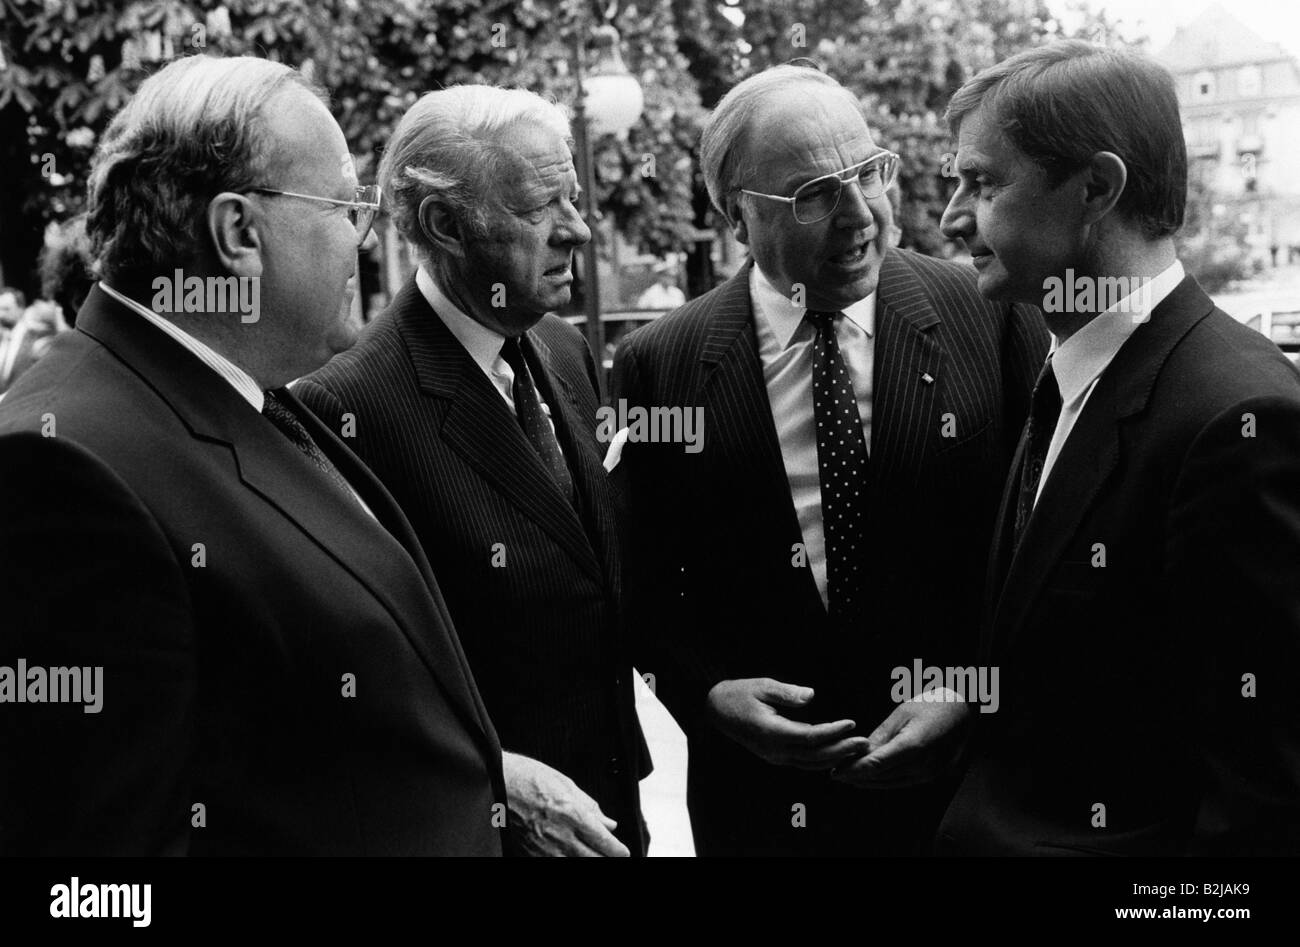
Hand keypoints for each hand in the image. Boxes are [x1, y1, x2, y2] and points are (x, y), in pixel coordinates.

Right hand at [502, 751, 629, 856]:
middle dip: (607, 858)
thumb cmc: (529, 777)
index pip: (606, 843)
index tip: (622, 851)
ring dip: (588, 859)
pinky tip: (570, 855)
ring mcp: (546, 849)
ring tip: (591, 853)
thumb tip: (609, 823)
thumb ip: (590, 806)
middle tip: (611, 854)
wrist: (495, 783)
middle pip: (595, 859)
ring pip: (578, 864)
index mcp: (574, 814)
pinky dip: (567, 861)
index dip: (618, 850)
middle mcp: (562, 836)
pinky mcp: (532, 855)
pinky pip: (556, 864)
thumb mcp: (566, 784)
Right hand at [705, 677, 870, 769]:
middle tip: (865, 743)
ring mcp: (774, 756)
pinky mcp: (775, 756)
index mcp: (771, 732)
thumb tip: (811, 695)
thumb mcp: (762, 685)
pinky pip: (803, 762)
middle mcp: (774, 750)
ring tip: (857, 750)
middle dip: (842, 750)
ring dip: (836, 758)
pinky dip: (822, 760)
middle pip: (815, 756)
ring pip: (810, 764)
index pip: (810, 736)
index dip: (833, 731)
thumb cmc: (739, 693)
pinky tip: (837, 754)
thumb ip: (787, 692)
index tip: (851, 722)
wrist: (714, 709)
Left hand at [831, 688, 971, 788]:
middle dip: (857, 777)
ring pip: (891, 782)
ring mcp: (930, 773)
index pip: (876, 765)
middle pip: (882, 777)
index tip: (835, 772)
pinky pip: (903, 782)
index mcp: (913, 746)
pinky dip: (885, 780)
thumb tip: (858, 753)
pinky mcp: (934, 775)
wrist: (964, 710)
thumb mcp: (901, 714)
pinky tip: (872, 776)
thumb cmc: (932, 705)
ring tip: (849, 776)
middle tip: (835, 774)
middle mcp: (923, 765)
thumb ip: (880, 737)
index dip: (853, 770)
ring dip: (869, 781)